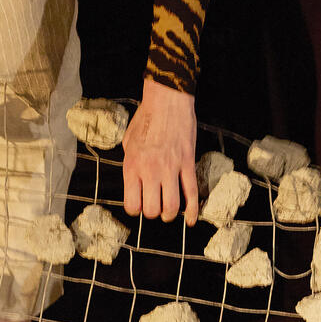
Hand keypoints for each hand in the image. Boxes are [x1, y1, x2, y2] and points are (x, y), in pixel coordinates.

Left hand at [122, 77, 198, 222]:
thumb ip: (131, 164)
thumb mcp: (128, 142)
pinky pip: (192, 193)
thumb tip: (135, 181)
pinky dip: (192, 210)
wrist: (167, 102)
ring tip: (169, 211)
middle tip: (155, 206)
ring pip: (172, 206)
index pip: (132, 205)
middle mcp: (150, 171)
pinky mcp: (187, 164)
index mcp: (132, 167)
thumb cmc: (145, 119)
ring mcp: (170, 169)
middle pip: (152, 210)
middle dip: (153, 213)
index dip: (136, 209)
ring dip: (170, 214)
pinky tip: (191, 219)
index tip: (139, 204)